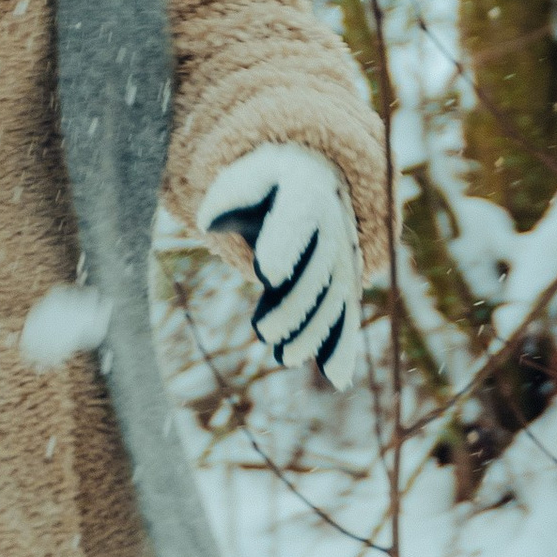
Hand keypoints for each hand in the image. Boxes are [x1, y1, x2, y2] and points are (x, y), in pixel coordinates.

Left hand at [199, 145, 364, 387]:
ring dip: (315, 331)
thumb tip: (207, 222)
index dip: (284, 246)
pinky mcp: (346, 286)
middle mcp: (333, 229)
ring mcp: (344, 259)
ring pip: (335, 299)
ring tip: (286, 356)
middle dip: (295, 303)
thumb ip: (230, 198)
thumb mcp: (250, 178)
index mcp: (307, 196)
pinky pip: (349, 317)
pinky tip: (336, 378)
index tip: (267, 273)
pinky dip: (344, 346)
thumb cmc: (271, 183)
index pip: (295, 222)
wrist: (318, 178)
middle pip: (318, 271)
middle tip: (264, 331)